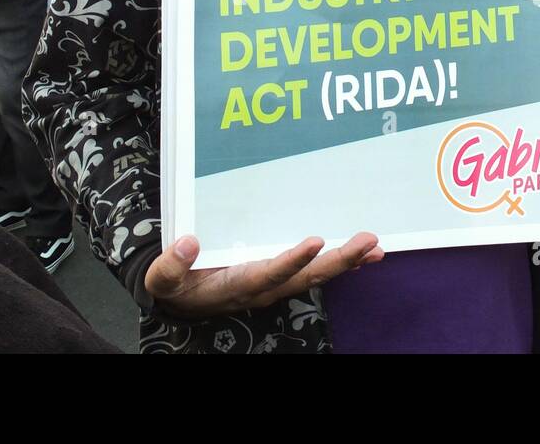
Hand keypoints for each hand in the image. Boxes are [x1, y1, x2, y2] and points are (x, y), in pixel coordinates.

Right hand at [144, 232, 382, 318]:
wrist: (183, 298)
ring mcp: (276, 283)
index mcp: (238, 283)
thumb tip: (187, 243)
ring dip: (347, 261)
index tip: (315, 241)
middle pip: (307, 277)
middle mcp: (264, 286)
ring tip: (376, 247)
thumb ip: (171, 266)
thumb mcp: (163, 279)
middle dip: (339, 261)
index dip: (293, 260)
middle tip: (368, 242)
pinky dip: (341, 262)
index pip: (270, 272)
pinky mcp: (281, 277)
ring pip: (316, 275)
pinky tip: (366, 255)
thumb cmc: (176, 284)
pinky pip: (315, 271)